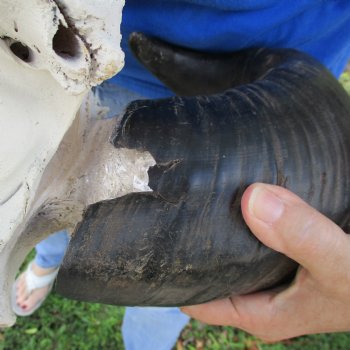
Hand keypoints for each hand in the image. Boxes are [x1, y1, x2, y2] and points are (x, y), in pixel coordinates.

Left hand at [182, 183, 349, 340]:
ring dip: (221, 225)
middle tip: (175, 206)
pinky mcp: (286, 254)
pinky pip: (255, 234)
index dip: (174, 273)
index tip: (156, 240)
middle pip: (210, 269)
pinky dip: (248, 216)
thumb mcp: (339, 266)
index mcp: (259, 311)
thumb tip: (252, 199)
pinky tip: (242, 193)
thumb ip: (302, 236)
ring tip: (201, 194)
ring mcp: (272, 273)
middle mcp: (261, 293)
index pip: (196, 299)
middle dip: (194, 243)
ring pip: (232, 248)